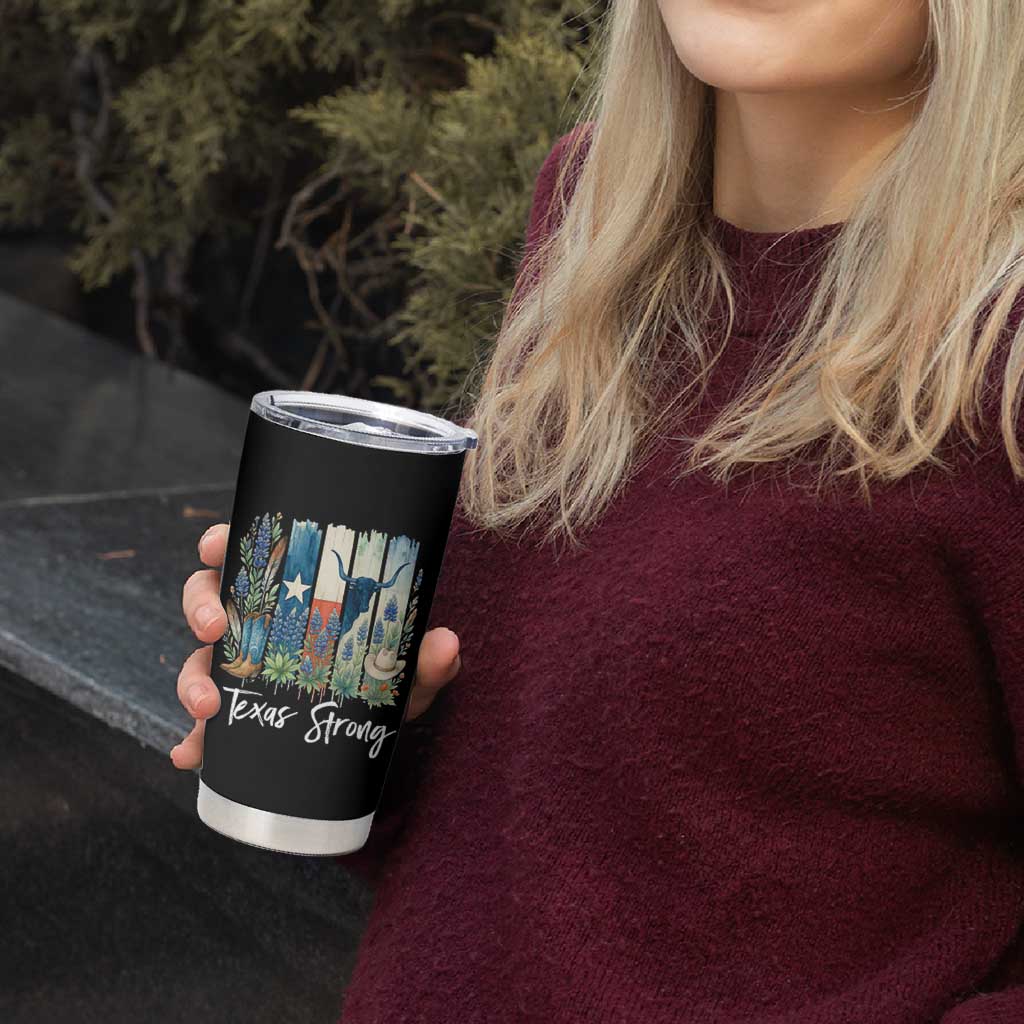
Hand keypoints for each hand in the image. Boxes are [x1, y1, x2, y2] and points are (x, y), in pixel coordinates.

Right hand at [170, 522, 461, 768]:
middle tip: (215, 628)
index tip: (215, 545)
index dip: (221, 543)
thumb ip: (426, 658)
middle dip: (201, 609)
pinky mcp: (241, 714)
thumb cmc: (389, 676)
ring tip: (208, 706)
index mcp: (291, 592)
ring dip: (192, 679)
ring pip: (199, 660)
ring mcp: (245, 667)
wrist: (381, 722)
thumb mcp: (409, 668)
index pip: (248, 555)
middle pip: (207, 599)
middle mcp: (260, 623)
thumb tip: (446, 643)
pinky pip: (206, 725)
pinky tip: (191, 754)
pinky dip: (193, 740)